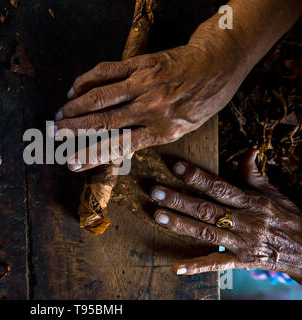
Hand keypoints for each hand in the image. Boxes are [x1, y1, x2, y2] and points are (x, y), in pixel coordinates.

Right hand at [55, 44, 244, 171]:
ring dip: (75, 107)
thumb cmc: (202, 100)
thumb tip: (117, 146)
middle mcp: (151, 108)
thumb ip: (150, 135)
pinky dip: (87, 79)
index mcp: (162, 130)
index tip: (71, 163)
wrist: (219, 64)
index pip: (118, 146)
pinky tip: (74, 88)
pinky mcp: (141, 64)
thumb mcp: (182, 127)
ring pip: (101, 96)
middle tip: (54, 134)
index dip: (91, 155)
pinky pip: (107, 71)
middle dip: (74, 129)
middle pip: (103, 121)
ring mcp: (144, 84)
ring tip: (58, 115)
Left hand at [150, 150, 301, 283]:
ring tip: (158, 216)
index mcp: (252, 202)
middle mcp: (245, 222)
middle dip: (179, 200)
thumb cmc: (287, 217)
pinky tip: (177, 267)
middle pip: (207, 209)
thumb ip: (254, 174)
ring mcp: (242, 243)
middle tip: (155, 191)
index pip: (220, 187)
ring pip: (206, 232)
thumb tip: (248, 150)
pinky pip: (217, 263)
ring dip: (181, 225)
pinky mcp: (241, 262)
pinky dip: (197, 266)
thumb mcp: (274, 193)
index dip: (198, 177)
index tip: (176, 167)